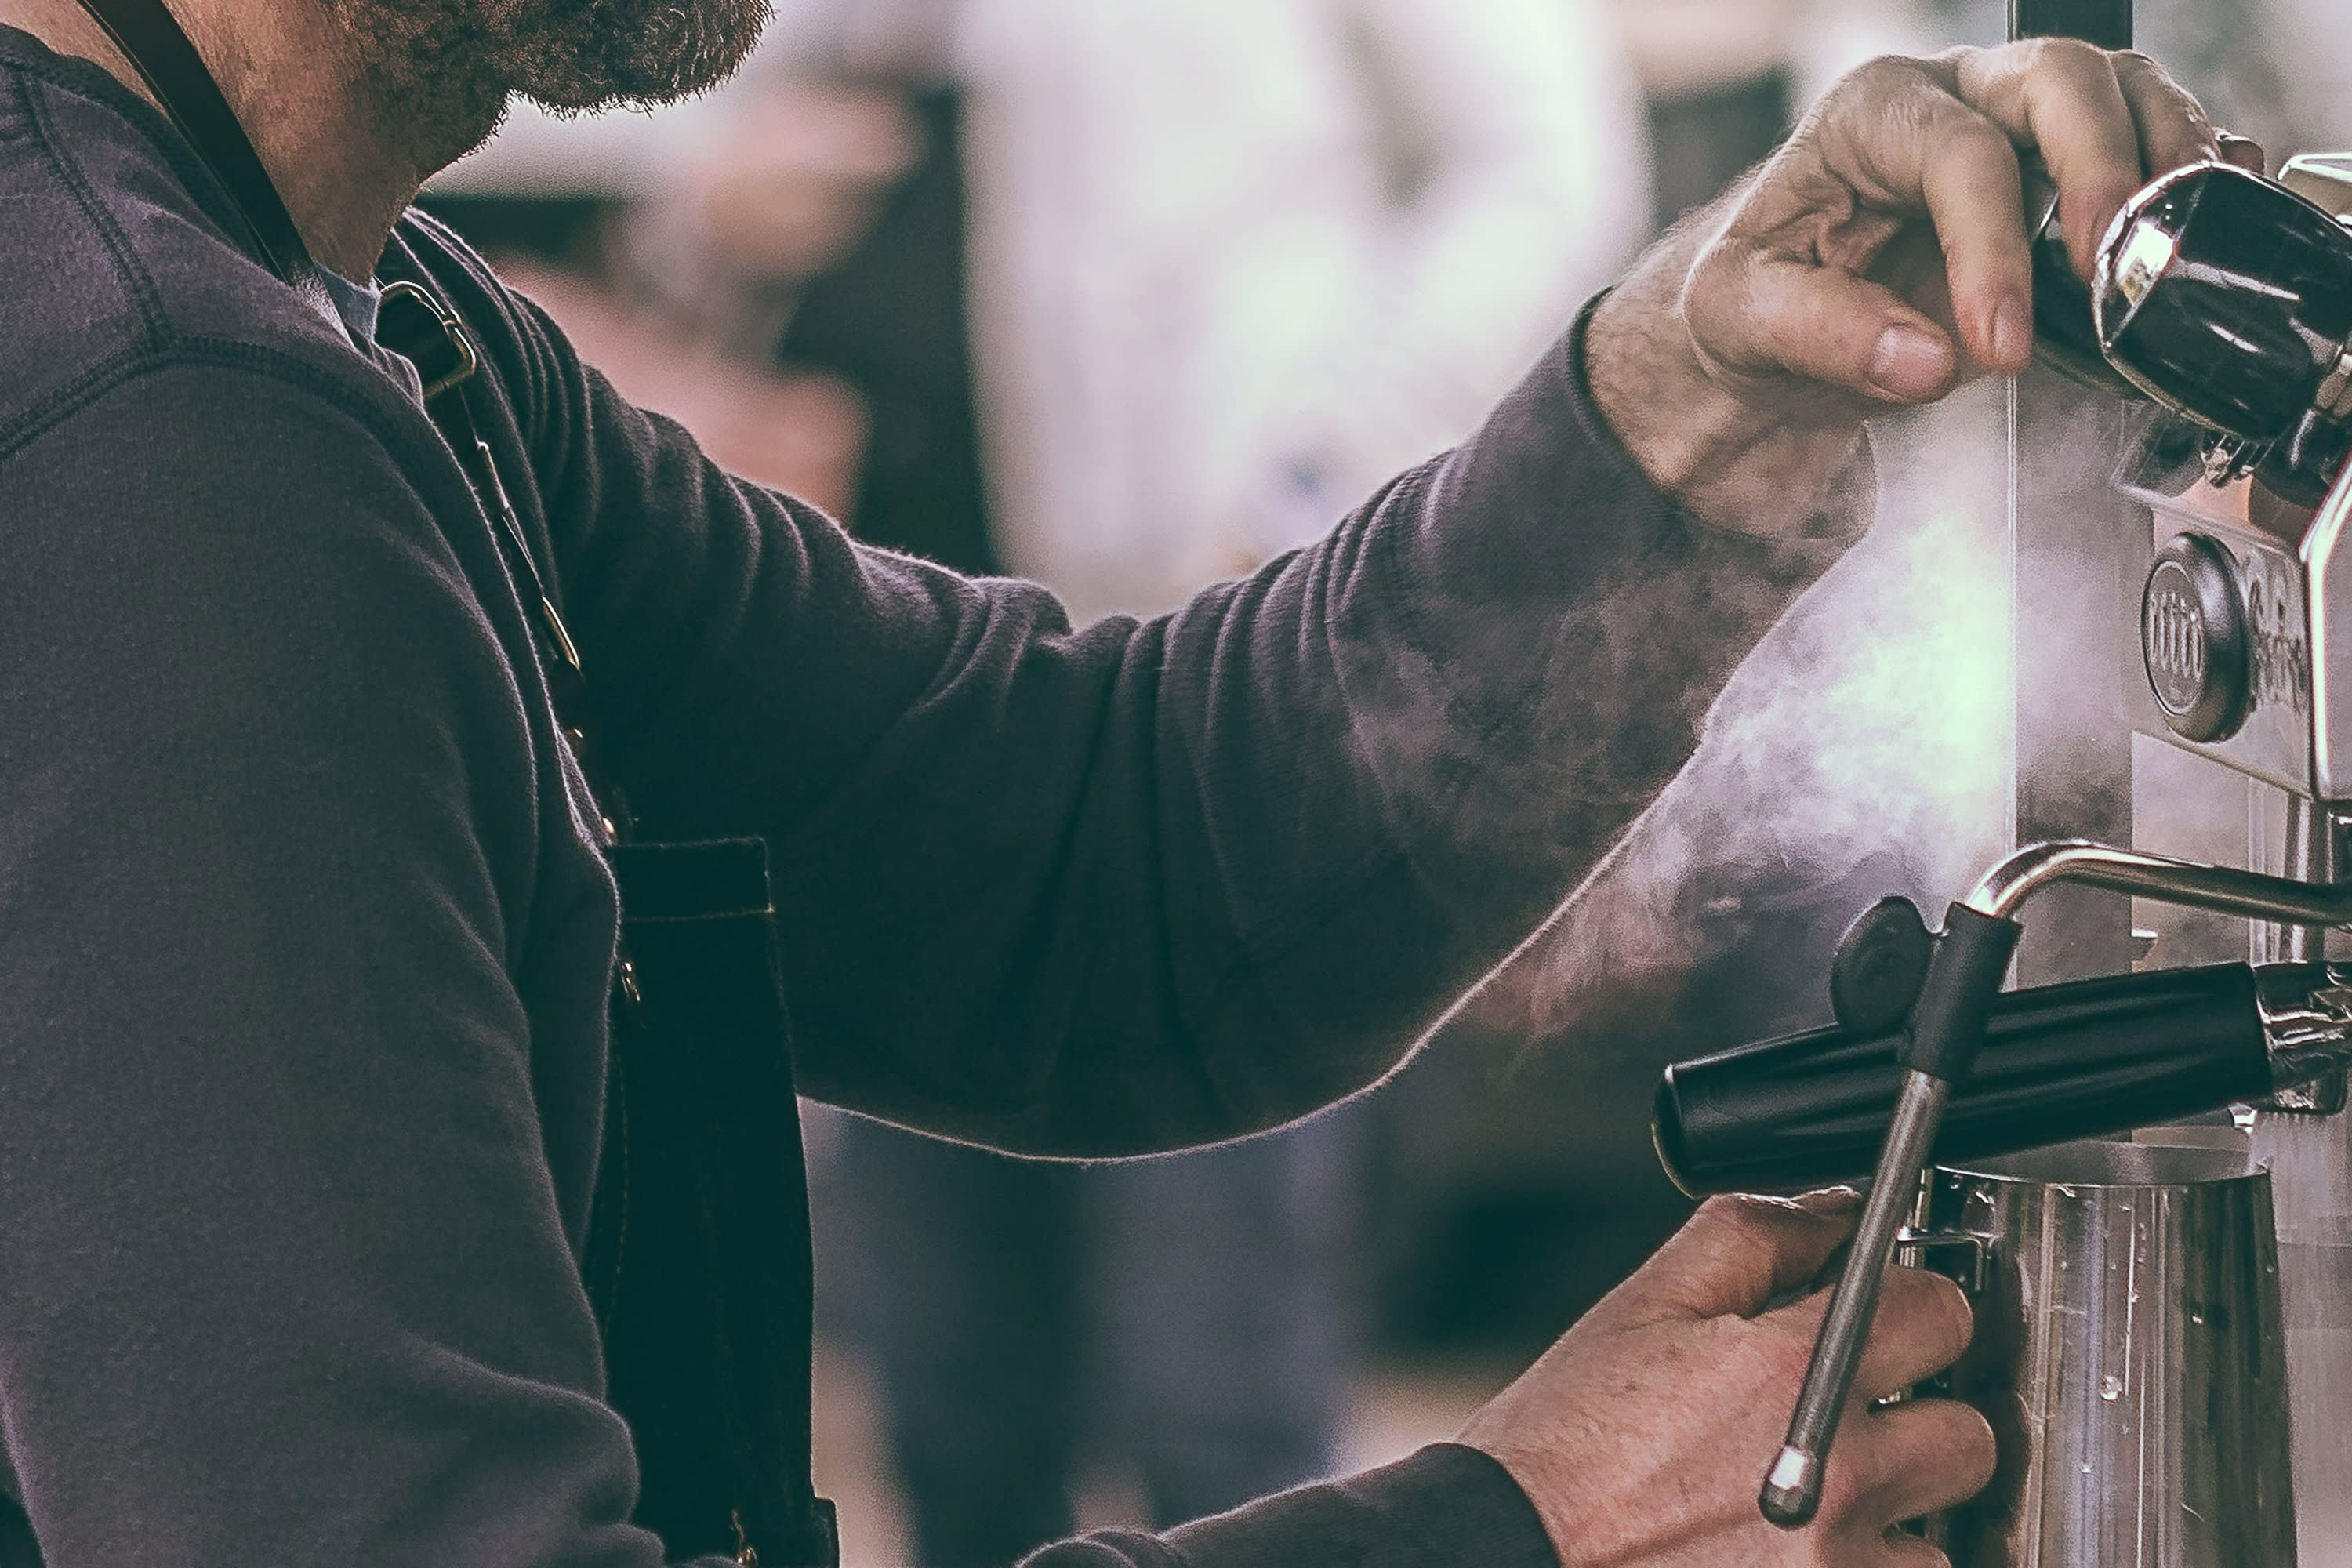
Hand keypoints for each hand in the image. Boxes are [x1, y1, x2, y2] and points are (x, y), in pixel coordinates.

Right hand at [1459, 1193, 1993, 1566]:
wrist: (1509, 1560)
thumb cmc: (1561, 1451)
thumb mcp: (1640, 1307)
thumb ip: (1749, 1237)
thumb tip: (1833, 1212)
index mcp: (1794, 1375)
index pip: (1939, 1311)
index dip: (1912, 1305)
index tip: (1891, 1320)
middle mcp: (1840, 1480)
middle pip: (1968, 1432)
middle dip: (1918, 1415)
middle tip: (1855, 1420)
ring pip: (1943, 1530)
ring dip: (1897, 1512)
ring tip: (1816, 1502)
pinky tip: (1798, 1551)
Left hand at [1589, 41, 2249, 535]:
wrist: (1774, 331)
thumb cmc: (1755, 302)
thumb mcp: (1739, 316)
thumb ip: (1820, 332)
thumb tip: (1925, 358)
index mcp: (1871, 115)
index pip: (1958, 154)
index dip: (1992, 250)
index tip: (2001, 346)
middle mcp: (1956, 99)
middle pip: (2060, 82)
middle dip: (2099, 166)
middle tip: (2108, 264)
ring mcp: (2022, 129)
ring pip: (2123, 94)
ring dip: (2164, 163)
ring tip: (2166, 249)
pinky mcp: (2067, 177)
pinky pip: (2150, 146)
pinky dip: (2189, 182)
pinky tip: (2194, 234)